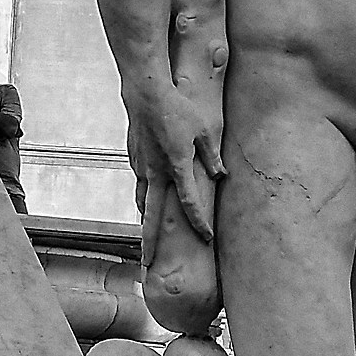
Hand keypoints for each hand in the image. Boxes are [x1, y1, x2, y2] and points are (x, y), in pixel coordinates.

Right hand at [127, 82, 222, 251]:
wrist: (145, 92)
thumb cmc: (178, 107)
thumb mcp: (203, 130)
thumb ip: (212, 155)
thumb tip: (220, 175)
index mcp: (177, 166)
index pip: (190, 202)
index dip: (199, 221)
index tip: (207, 237)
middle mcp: (156, 171)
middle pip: (152, 215)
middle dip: (150, 241)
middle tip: (147, 262)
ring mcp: (142, 165)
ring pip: (143, 200)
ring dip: (145, 220)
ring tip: (146, 240)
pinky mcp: (134, 158)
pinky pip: (140, 183)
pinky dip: (144, 195)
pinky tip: (147, 200)